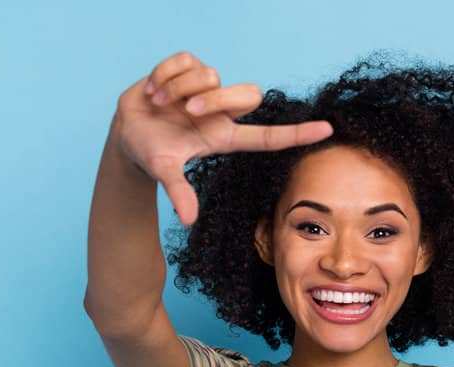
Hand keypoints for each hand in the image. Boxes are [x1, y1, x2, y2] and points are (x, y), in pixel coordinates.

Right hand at [112, 51, 333, 224]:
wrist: (126, 131)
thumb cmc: (152, 153)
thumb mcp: (164, 171)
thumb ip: (179, 191)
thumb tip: (188, 219)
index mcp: (225, 137)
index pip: (269, 137)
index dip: (298, 134)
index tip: (327, 130)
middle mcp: (223, 112)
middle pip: (249, 95)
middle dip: (216, 100)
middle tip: (187, 112)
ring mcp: (208, 88)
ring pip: (212, 76)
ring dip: (180, 90)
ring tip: (159, 104)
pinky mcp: (189, 67)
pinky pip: (186, 60)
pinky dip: (165, 74)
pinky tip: (153, 90)